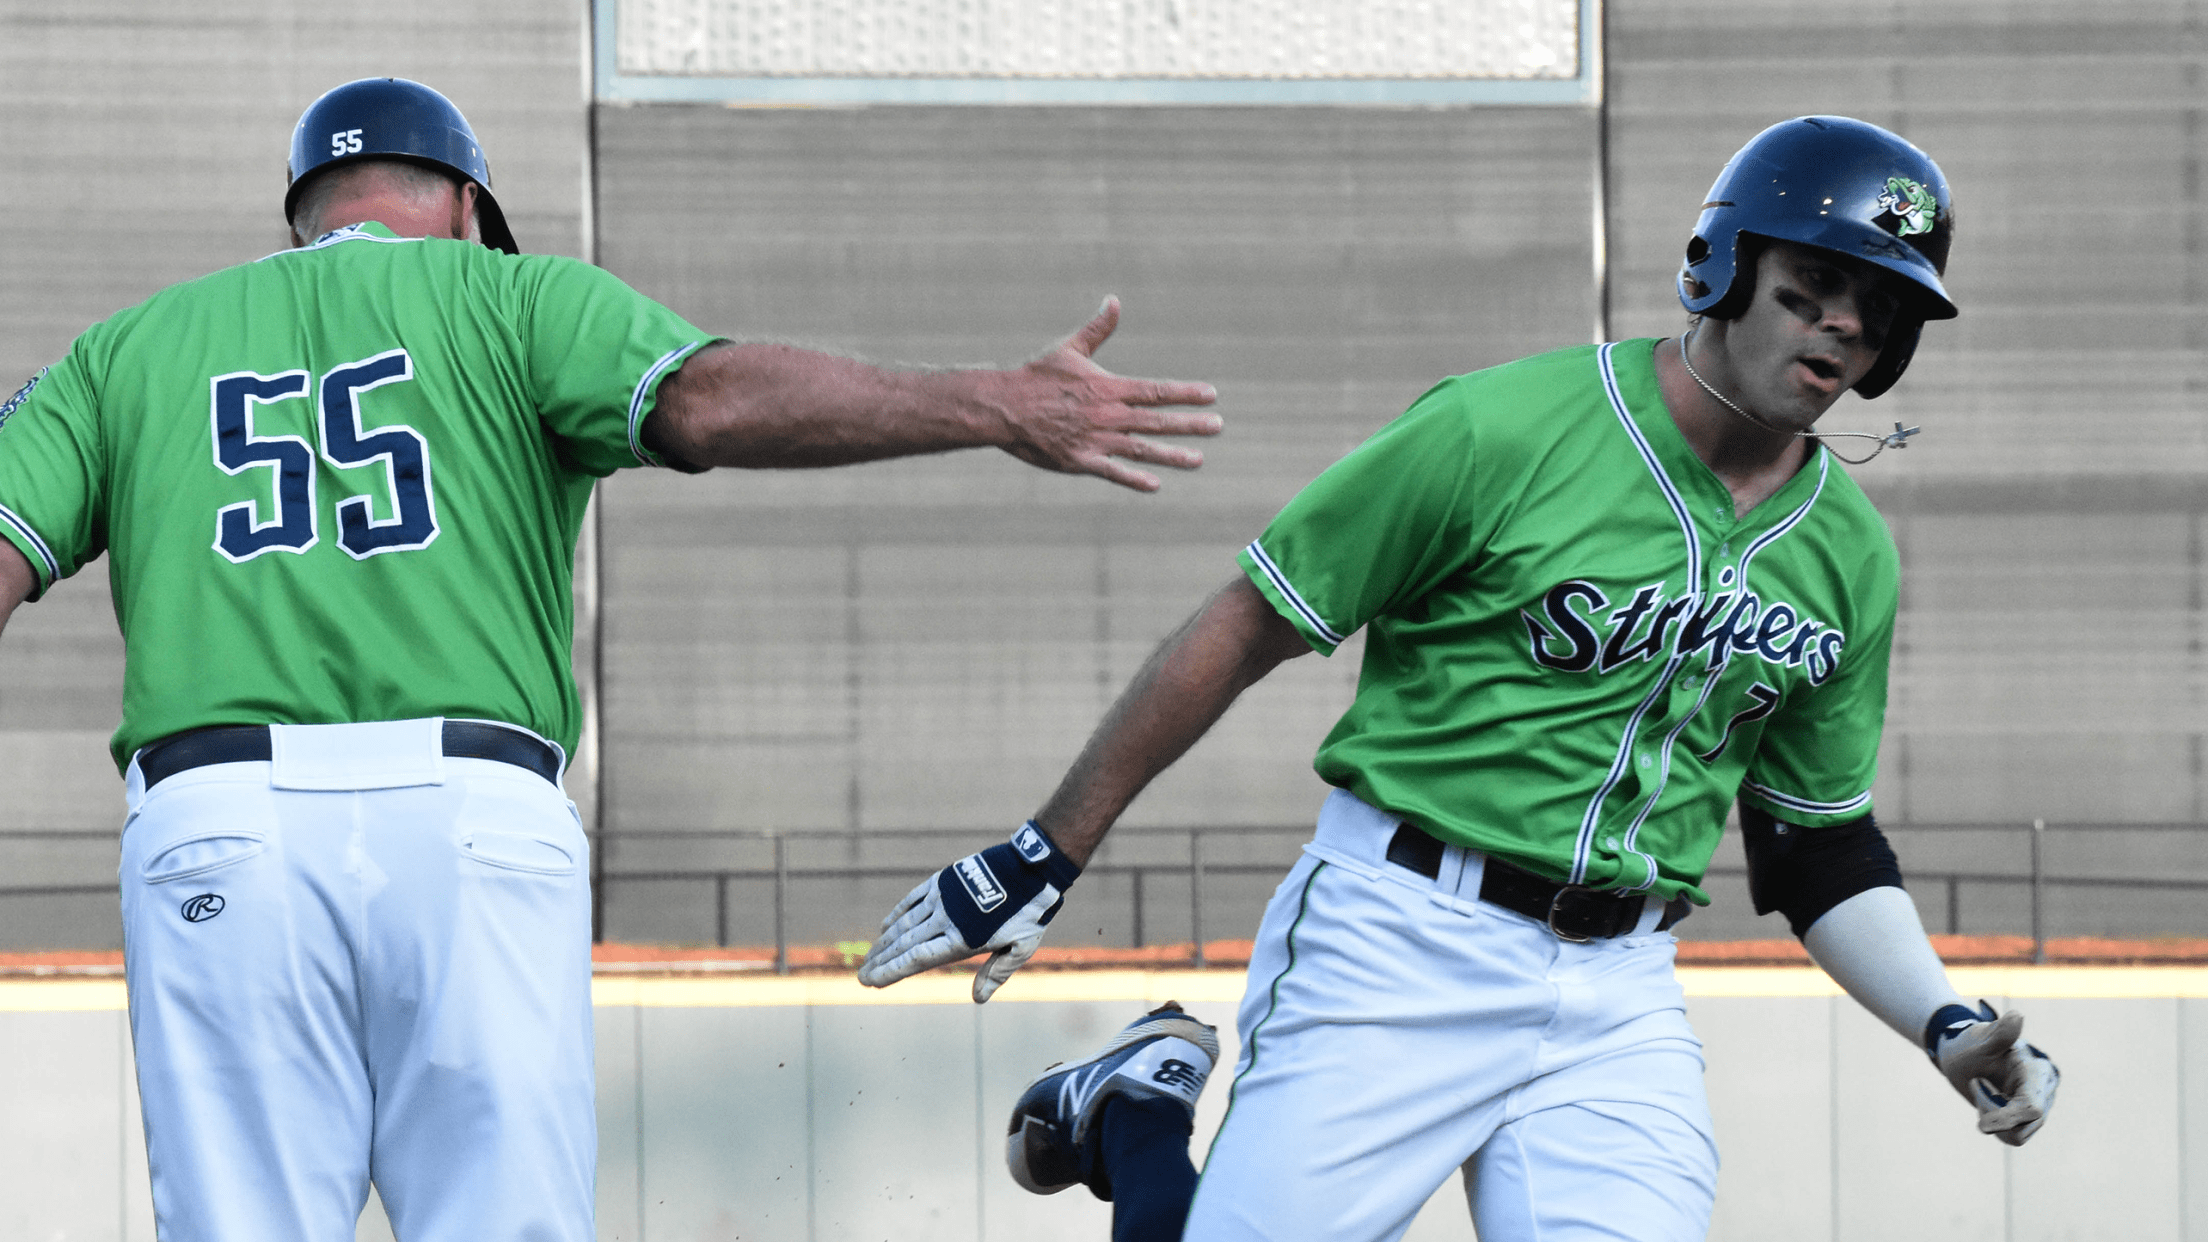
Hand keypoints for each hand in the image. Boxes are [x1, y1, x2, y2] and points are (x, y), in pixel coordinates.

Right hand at [857, 822, 1080, 1001]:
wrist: (1031, 867)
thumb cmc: (1030, 911)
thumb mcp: (1021, 947)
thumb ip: (997, 972)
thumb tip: (977, 998)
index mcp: (963, 940)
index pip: (917, 960)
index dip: (891, 971)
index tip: (871, 982)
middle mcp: (946, 919)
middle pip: (904, 945)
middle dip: (881, 962)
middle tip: (861, 977)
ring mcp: (942, 898)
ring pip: (905, 924)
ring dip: (884, 942)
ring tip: (868, 957)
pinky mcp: (943, 881)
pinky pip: (913, 899)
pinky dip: (897, 914)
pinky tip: (885, 926)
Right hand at [989, 297, 1219, 491]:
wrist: (1004, 406)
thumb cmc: (1036, 376)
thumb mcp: (1069, 348)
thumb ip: (1098, 328)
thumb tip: (1114, 300)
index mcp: (1109, 387)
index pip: (1156, 391)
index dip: (1186, 393)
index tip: (1212, 395)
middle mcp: (1108, 415)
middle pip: (1156, 421)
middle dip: (1190, 424)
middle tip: (1218, 426)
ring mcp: (1095, 440)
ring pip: (1141, 448)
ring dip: (1172, 454)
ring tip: (1198, 459)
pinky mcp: (1080, 461)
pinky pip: (1112, 472)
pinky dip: (1134, 478)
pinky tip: (1155, 485)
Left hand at [1926, 1002, 2060, 1145]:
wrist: (1963, 1054)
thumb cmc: (1971, 1045)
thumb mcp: (1981, 1040)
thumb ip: (2000, 1034)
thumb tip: (2017, 1016)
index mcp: (2037, 1071)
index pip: (2031, 1108)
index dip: (2007, 1119)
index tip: (1982, 1125)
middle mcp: (2044, 1090)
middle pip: (2024, 1125)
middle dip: (1993, 1111)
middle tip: (1975, 1083)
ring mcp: (2038, 1105)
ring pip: (2017, 1134)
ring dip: (1992, 1116)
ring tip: (1982, 1088)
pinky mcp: (2028, 1118)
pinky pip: (2011, 1135)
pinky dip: (1995, 1123)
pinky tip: (1988, 1100)